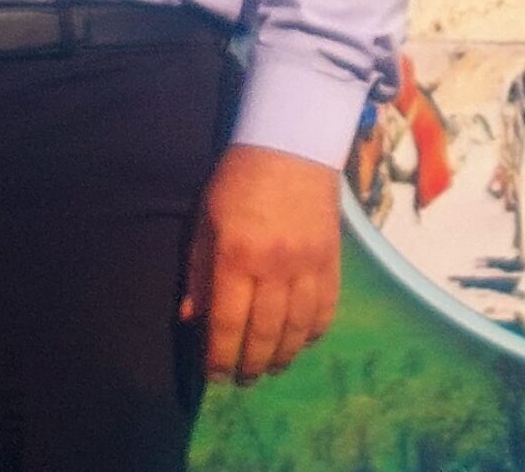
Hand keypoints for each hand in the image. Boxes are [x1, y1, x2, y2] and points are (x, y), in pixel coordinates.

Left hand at [180, 145, 341, 383]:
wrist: (292, 144)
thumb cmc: (237, 180)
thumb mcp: (205, 220)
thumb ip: (199, 272)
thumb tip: (191, 319)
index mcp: (236, 256)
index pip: (227, 324)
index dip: (219, 357)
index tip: (214, 375)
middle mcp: (275, 267)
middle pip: (265, 334)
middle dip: (251, 365)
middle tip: (242, 380)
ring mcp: (309, 265)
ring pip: (298, 329)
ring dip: (283, 357)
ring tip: (270, 368)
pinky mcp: (333, 261)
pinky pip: (326, 310)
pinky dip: (313, 333)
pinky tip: (301, 342)